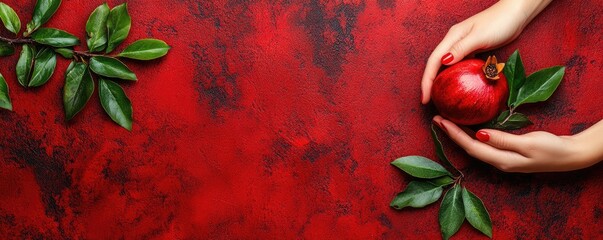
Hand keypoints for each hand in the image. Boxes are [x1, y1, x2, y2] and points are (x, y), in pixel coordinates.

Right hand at [421, 0, 552, 103]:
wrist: (515, 12)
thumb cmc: (499, 22)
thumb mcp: (480, 36)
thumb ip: (461, 48)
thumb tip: (443, 62)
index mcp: (452, 37)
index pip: (433, 61)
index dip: (427, 81)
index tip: (425, 98)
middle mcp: (454, 42)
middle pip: (436, 65)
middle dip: (430, 83)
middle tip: (429, 101)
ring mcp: (463, 46)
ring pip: (447, 66)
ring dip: (441, 81)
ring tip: (440, 97)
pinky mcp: (472, 49)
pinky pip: (460, 66)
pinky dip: (456, 77)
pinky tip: (458, 87)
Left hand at [432, 116, 600, 172]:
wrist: (570, 156)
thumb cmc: (552, 149)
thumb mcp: (529, 144)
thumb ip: (503, 140)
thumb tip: (479, 134)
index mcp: (501, 160)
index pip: (471, 146)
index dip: (454, 134)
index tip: (440, 120)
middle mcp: (498, 161)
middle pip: (468, 147)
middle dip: (451, 134)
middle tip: (436, 118)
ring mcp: (502, 158)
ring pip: (474, 146)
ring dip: (459, 134)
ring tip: (445, 121)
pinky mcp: (506, 153)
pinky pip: (483, 143)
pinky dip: (471, 134)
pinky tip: (467, 126)